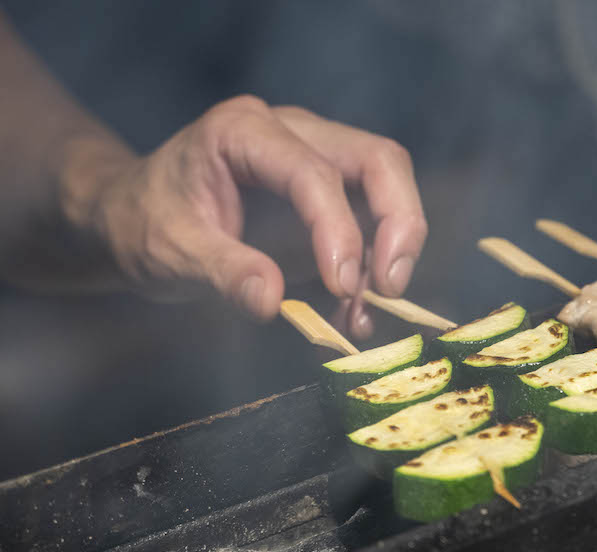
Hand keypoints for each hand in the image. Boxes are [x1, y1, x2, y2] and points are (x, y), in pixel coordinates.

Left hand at [66, 95, 426, 336]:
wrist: (134, 217)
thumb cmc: (144, 223)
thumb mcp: (170, 252)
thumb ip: (222, 272)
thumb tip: (272, 303)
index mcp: (244, 132)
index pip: (316, 173)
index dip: (340, 231)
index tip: (344, 286)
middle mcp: (291, 132)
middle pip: (379, 160)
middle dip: (399, 224)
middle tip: (390, 287)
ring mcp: (316, 157)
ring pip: (389, 183)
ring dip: (393, 247)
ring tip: (365, 309)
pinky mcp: (328, 192)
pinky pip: (373, 219)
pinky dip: (374, 265)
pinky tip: (352, 310)